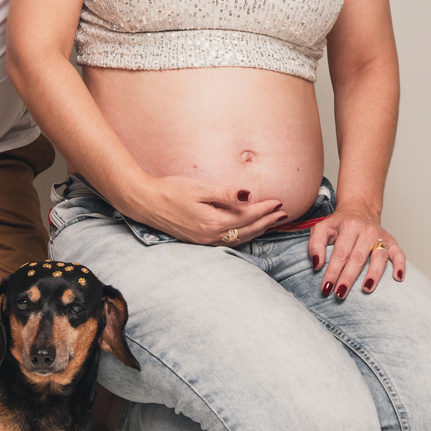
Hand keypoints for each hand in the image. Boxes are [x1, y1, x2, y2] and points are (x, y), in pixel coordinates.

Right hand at [139, 177, 287, 245]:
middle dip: (267, 222)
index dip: (264, 209)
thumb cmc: (171, 190)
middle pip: (247, 231)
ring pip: (239, 239)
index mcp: (213, 222)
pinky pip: (229, 241)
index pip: (247, 216)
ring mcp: (205, 241)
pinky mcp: (200, 241)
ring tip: (272, 223)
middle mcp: (211, 236)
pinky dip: (243, 236)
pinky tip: (248, 231)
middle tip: (283, 213)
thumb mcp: (199, 188)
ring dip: (258, 231)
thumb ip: (225, 193)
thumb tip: (248, 195)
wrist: (146, 203)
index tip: (278, 201)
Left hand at [308, 207, 404, 298]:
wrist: (359, 209)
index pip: (340, 253)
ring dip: (373, 274)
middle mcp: (366, 231)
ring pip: (379, 257)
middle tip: (340, 294)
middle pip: (358, 258)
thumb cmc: (339, 223)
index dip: (333, 272)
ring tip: (366, 289)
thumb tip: (317, 265)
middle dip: (348, 278)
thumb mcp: (322, 228)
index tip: (326, 288)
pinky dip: (400, 265)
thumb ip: (315, 244)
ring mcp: (380, 236)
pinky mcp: (391, 241)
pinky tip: (398, 278)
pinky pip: (399, 253)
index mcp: (349, 226)